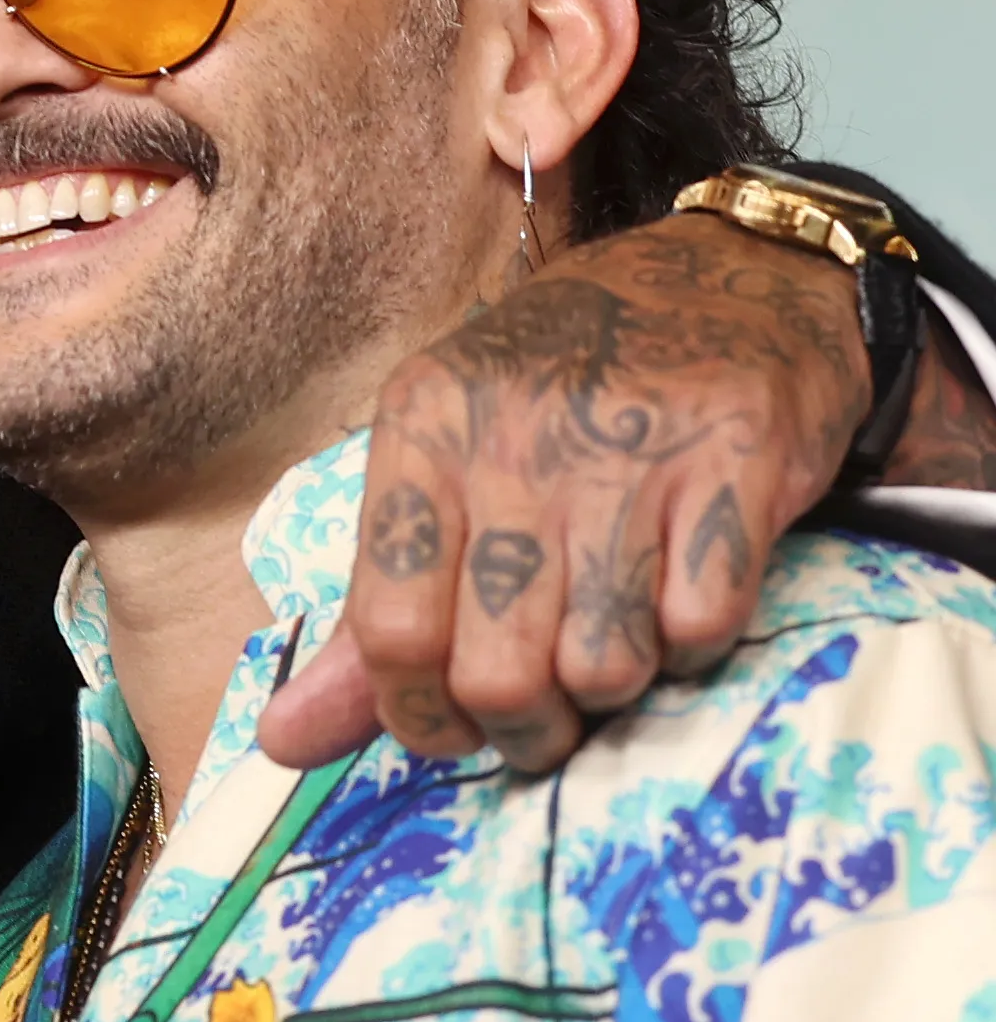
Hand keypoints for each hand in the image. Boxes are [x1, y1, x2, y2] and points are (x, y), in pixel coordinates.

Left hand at [260, 211, 866, 773]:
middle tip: (545, 714)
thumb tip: (282, 745)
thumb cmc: (565, 386)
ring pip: (602, 663)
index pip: (385, 626)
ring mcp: (629, 448)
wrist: (728, 276)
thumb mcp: (446, 464)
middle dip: (522, 726)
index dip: (417, 712)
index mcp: (420, 428)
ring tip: (614, 644)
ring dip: (613, 689)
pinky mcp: (739, 460)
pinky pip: (704, 624)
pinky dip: (696, 643)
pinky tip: (685, 598)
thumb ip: (370, 614)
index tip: (452, 723)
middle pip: (495, 668)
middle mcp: (512, 437)